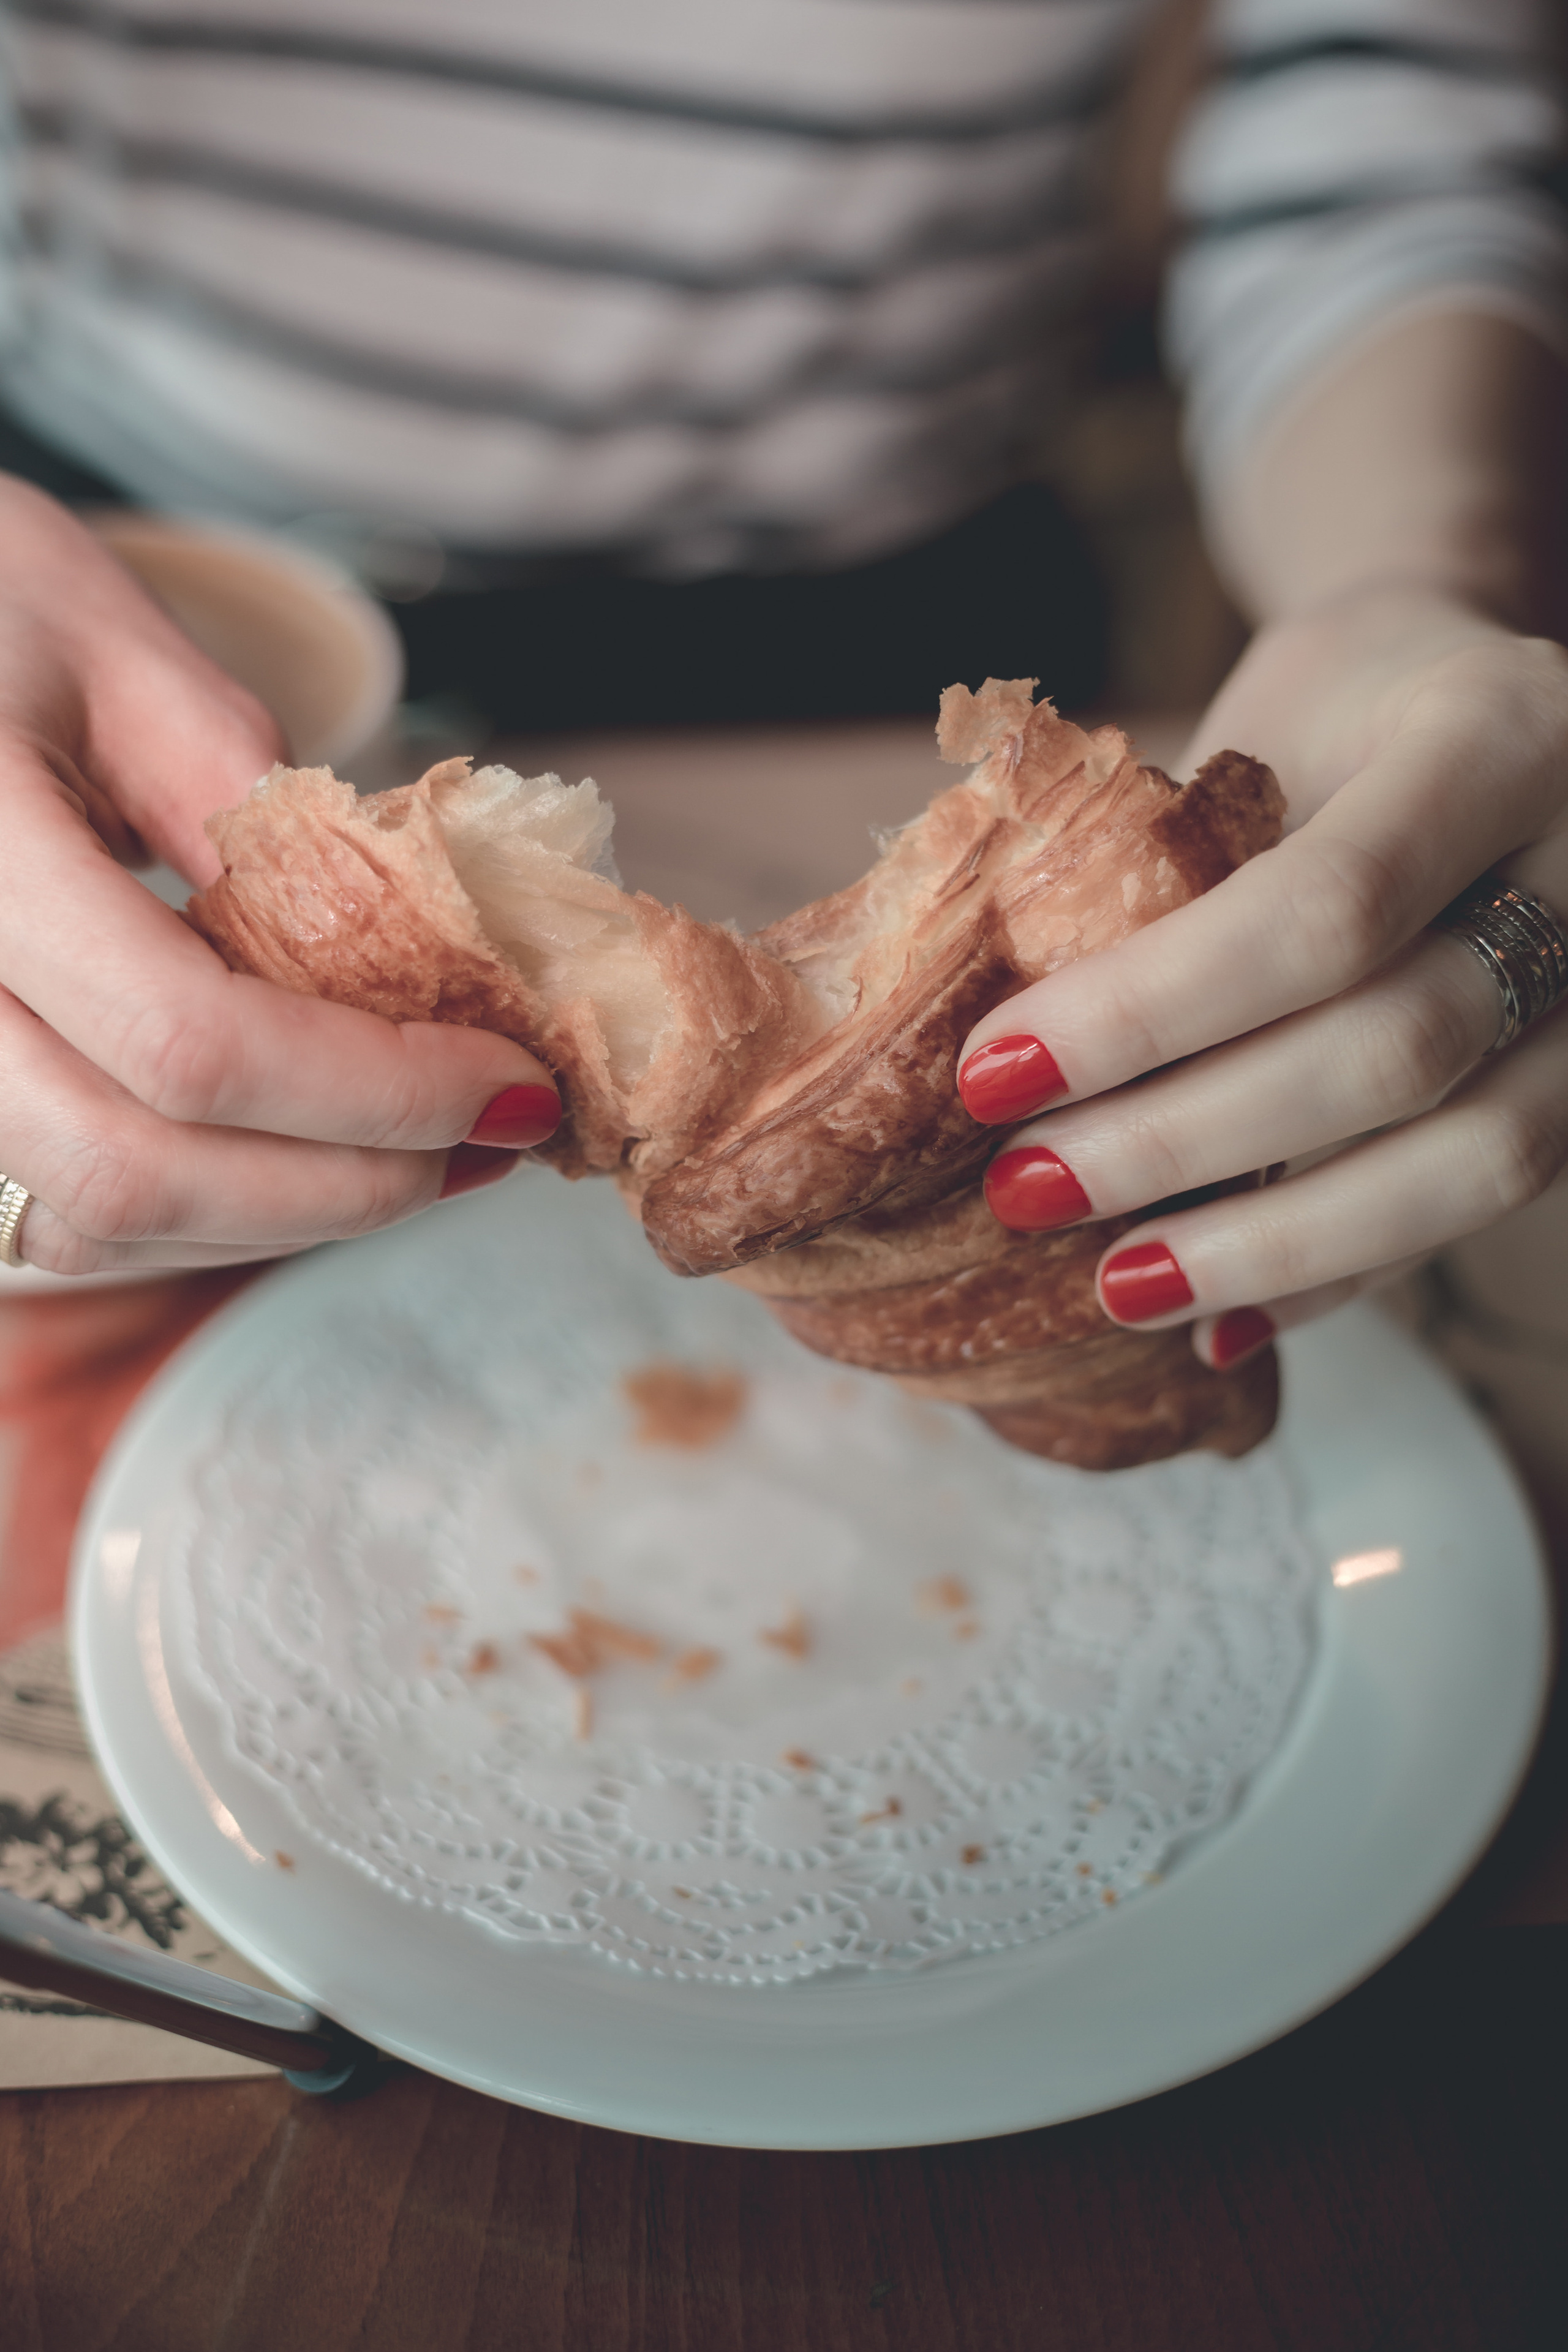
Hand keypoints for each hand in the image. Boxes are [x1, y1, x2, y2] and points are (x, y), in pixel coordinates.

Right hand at [0, 477, 558, 1275]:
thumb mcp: (117, 649)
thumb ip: (247, 797)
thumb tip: (408, 943)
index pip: (190, 1043)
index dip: (378, 1089)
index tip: (515, 1081)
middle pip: (138, 1171)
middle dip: (351, 1180)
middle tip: (491, 1139)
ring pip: (98, 1225)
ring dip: (289, 1214)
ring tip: (425, 1150)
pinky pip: (63, 1220)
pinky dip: (206, 1213)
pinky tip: (301, 1154)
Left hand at [955, 584, 1567, 1366]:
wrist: (1473, 696)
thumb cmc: (1333, 714)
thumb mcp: (1254, 732)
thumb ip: (1173, 863)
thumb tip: (999, 1049)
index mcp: (1497, 736)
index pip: (1326, 906)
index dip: (1150, 1011)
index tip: (992, 1072)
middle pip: (1399, 1048)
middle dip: (1192, 1139)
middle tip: (1030, 1188)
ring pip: (1476, 1159)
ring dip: (1276, 1244)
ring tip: (1118, 1283)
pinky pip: (1482, 1203)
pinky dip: (1343, 1272)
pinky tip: (1222, 1319)